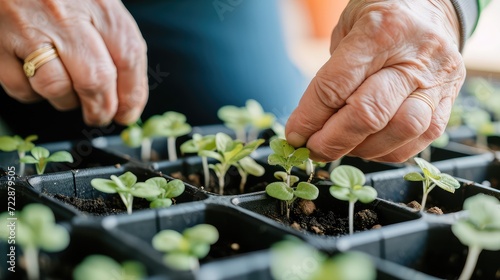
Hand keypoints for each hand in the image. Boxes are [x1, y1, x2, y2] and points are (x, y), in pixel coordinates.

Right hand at [0, 0, 147, 125]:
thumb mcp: (99, 4)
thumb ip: (118, 43)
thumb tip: (129, 99)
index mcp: (99, 4)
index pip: (128, 59)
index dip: (132, 95)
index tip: (128, 113)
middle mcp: (65, 14)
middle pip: (95, 80)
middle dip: (102, 109)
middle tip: (100, 116)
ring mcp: (28, 27)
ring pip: (56, 88)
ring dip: (67, 103)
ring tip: (70, 95)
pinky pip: (21, 88)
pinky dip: (33, 94)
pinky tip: (38, 81)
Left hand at [285, 0, 464, 162]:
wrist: (431, 7)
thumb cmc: (381, 16)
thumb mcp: (348, 27)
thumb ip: (331, 74)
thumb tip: (307, 125)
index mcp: (381, 31)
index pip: (336, 86)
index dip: (310, 117)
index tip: (294, 135)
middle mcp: (415, 57)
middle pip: (370, 114)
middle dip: (333, 140)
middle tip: (314, 149)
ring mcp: (438, 80)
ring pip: (401, 131)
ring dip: (362, 149)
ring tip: (342, 146)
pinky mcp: (450, 99)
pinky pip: (421, 139)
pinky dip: (388, 150)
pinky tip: (369, 145)